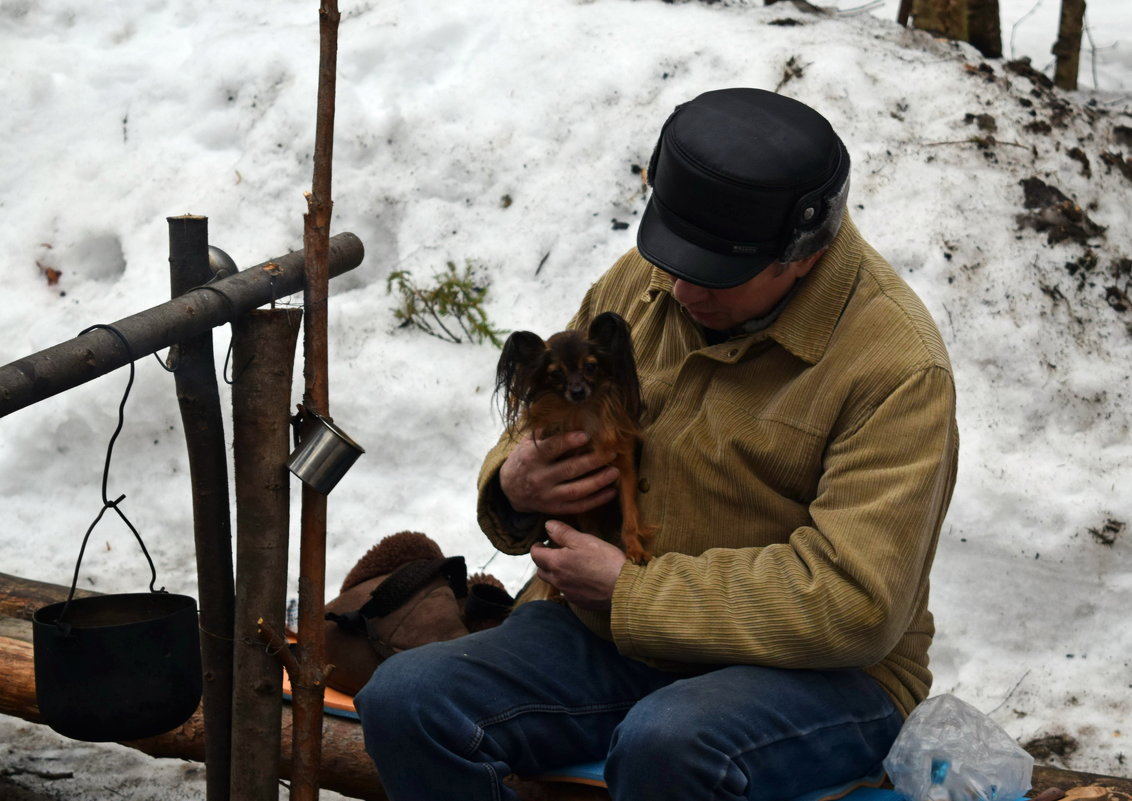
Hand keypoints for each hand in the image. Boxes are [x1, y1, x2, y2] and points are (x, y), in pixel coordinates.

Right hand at [500, 431, 618, 515]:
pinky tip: (611, 491)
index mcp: (530, 458)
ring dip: (598, 481)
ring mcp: (547, 496)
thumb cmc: (523, 460)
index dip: (568, 442)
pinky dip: (597, 500)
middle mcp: (539, 478)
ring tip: (615, 471)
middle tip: (611, 453)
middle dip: (592, 461)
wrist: (509, 490)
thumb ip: (544, 432)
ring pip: (576, 490)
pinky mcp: (555, 508)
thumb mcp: (526, 444)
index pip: (550, 449)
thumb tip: (565, 414)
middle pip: (569, 469)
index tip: (586, 435)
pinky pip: (578, 507)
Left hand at [530, 521, 627, 610]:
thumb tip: (548, 525)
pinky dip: (569, 584)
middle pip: (541, 571)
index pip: (535, 554)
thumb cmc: (605, 561)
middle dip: (544, 561)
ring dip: (556, 573)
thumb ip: (563, 533)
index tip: (542, 542)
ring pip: (554, 582)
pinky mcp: (579, 602)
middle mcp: (558, 581)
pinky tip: (582, 578)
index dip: (537, 546)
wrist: (624, 588)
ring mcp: (568, 593)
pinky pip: (567, 592)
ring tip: (569, 564)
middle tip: (554, 552)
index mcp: (556, 563)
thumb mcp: (584, 540)